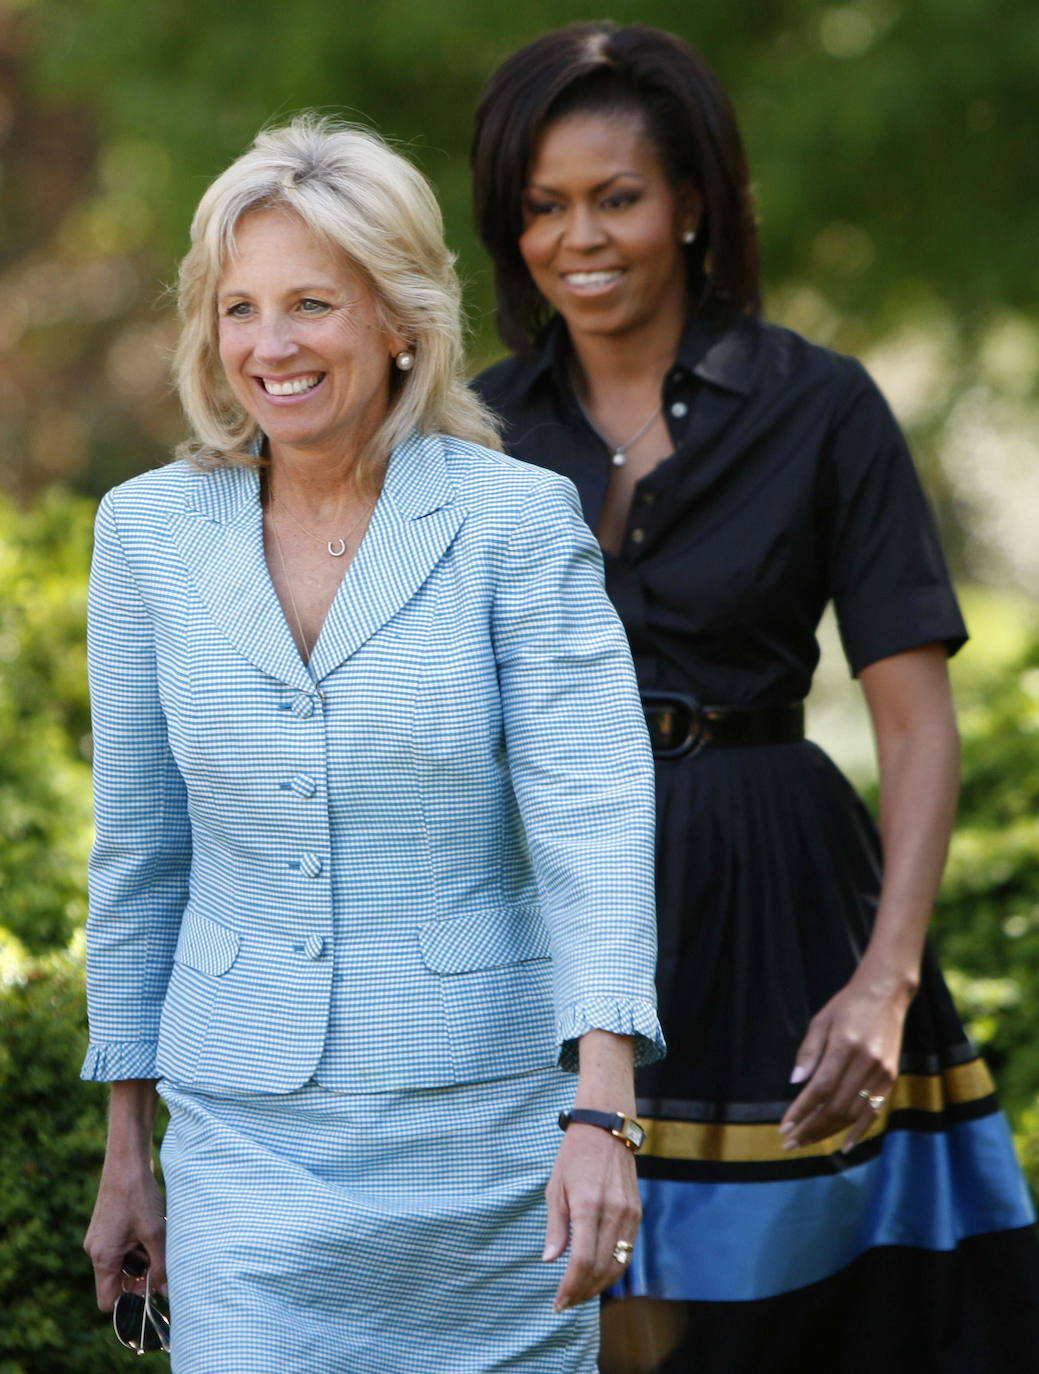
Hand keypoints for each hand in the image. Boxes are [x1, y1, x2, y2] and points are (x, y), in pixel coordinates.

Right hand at [84, 1160, 166, 1309]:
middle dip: (139, 1279)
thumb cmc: (138, 1195)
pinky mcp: (106, 1228)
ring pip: (121, 1265)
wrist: (126, 1161)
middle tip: (160, 1264)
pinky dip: (136, 1246)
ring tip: (156, 1241)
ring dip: (140, 1260)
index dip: (129, 1302)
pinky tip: (151, 1229)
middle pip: (116, 1283)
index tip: (150, 1290)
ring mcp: (99, 1239)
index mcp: (102, 1257)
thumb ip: (161, 1265)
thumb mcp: (155, 1232)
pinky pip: (120, 1249)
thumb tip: (168, 1291)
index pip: (107, 1301)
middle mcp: (95, 1251)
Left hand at [543, 1122, 640, 1311]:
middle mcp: (613, 1212)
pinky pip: (627, 1250)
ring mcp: (629, 1214)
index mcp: (588, 1205)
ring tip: (580, 1293)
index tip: (558, 1301)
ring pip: (619, 1264)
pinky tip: (597, 1274)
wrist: (606, 1129)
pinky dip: (613, 1268)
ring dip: (600, 1285)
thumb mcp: (556, 1188)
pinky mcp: (637, 1212)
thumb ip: (556, 1226)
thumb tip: (551, 1260)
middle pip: (603, 1269)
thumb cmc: (574, 1156)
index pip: (583, 1260)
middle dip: (584, 1291)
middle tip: (566, 1302)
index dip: (571, 1286)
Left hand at [779, 972, 909, 1152]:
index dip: (802, 1111)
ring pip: (854, 1113)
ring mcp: (882, 1072)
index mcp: (845, 1045)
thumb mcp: (821, 1020)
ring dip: (830, 1132)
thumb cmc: (847, 1005)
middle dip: (811, 1128)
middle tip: (791, 1143)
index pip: (820, 1088)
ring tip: (808, 1142)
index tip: (785, 1127)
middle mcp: (866, 1062)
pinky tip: (846, 1145)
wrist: (886, 994)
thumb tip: (795, 1083)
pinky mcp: (891, 1078)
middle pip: (836, 1106)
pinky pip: (875, 1111)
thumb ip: (808, 1052)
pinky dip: (860, 1131)